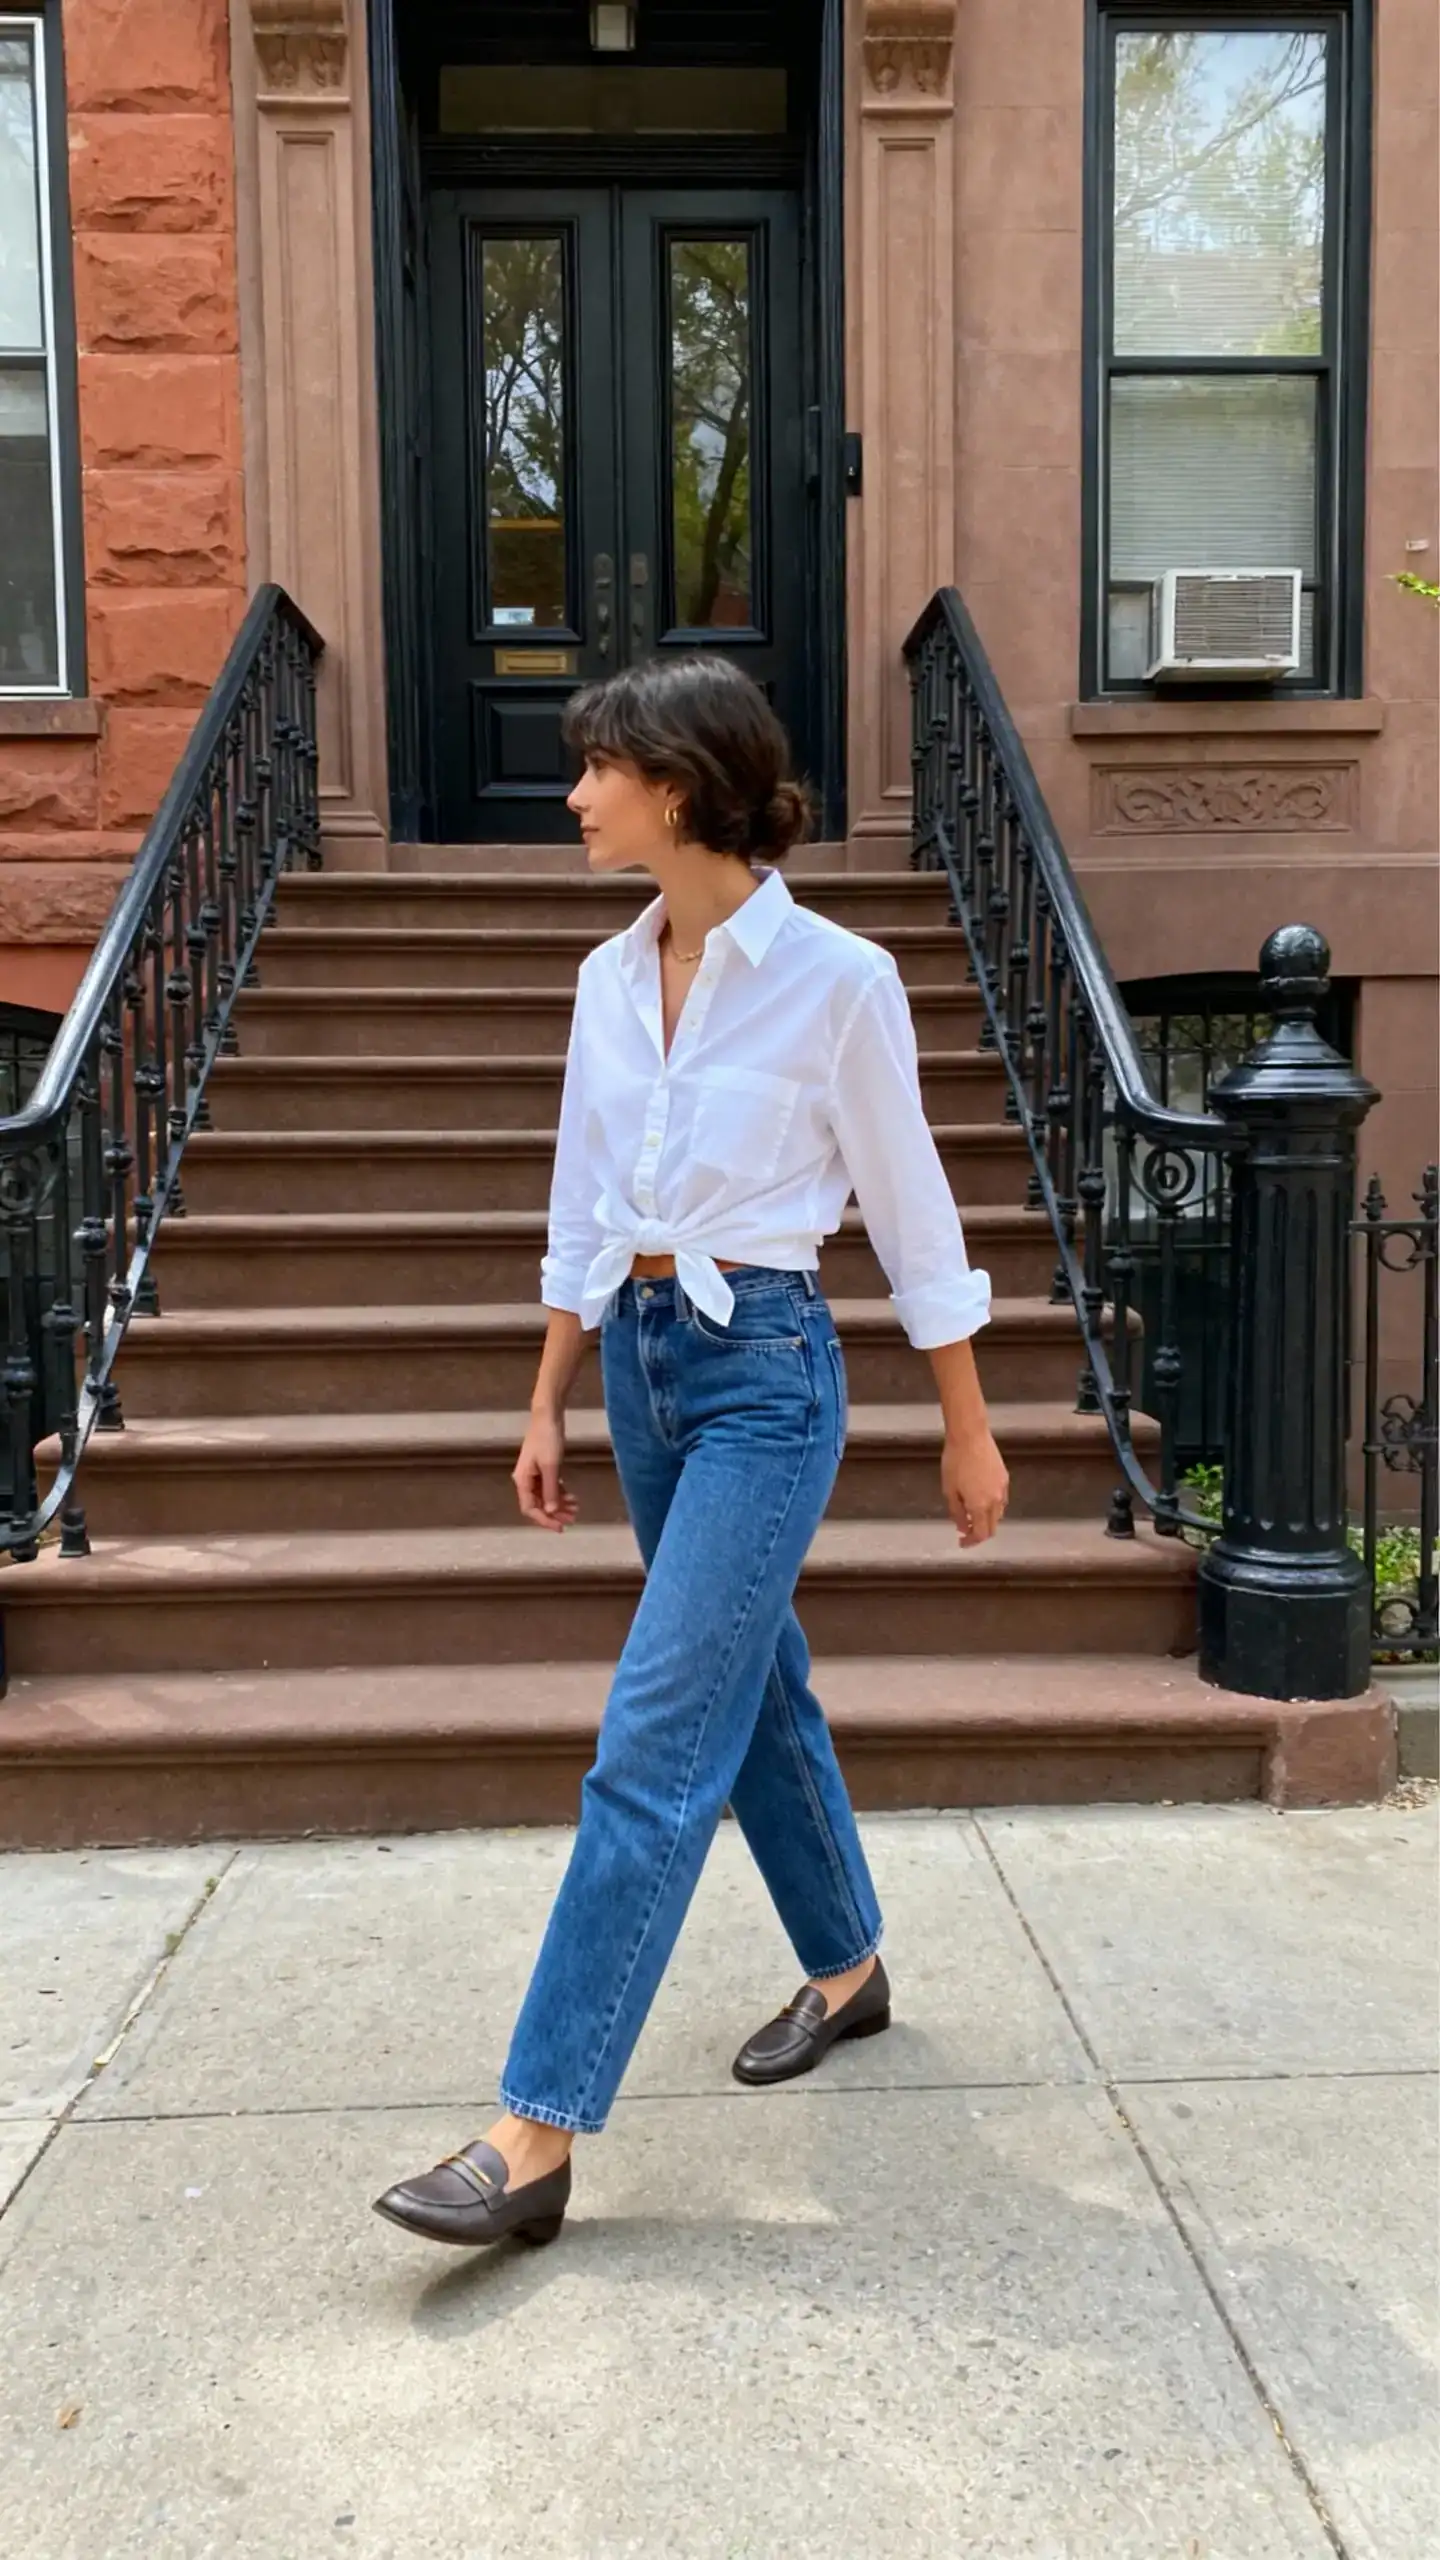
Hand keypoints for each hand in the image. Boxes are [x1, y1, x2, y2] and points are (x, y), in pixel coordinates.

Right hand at [513, 1409, 578, 1532]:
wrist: (548, 1416)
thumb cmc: (547, 1439)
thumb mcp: (551, 1466)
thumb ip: (551, 1490)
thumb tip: (552, 1512)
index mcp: (522, 1480)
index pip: (530, 1508)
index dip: (544, 1520)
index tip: (560, 1527)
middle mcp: (526, 1480)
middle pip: (538, 1505)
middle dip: (555, 1514)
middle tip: (573, 1519)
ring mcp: (534, 1474)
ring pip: (546, 1497)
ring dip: (560, 1505)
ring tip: (576, 1508)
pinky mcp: (543, 1468)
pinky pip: (550, 1487)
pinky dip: (560, 1493)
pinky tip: (572, 1498)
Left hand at [941, 1429, 1008, 1548]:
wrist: (970, 1436)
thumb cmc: (955, 1461)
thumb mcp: (949, 1490)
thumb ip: (956, 1512)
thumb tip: (961, 1527)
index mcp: (980, 1505)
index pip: (980, 1534)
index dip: (971, 1541)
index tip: (961, 1542)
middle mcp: (995, 1501)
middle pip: (992, 1527)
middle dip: (979, 1533)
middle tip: (965, 1531)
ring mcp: (1003, 1489)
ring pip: (998, 1514)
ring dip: (986, 1520)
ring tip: (971, 1514)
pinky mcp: (1005, 1478)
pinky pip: (1001, 1500)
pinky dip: (991, 1507)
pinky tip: (980, 1499)